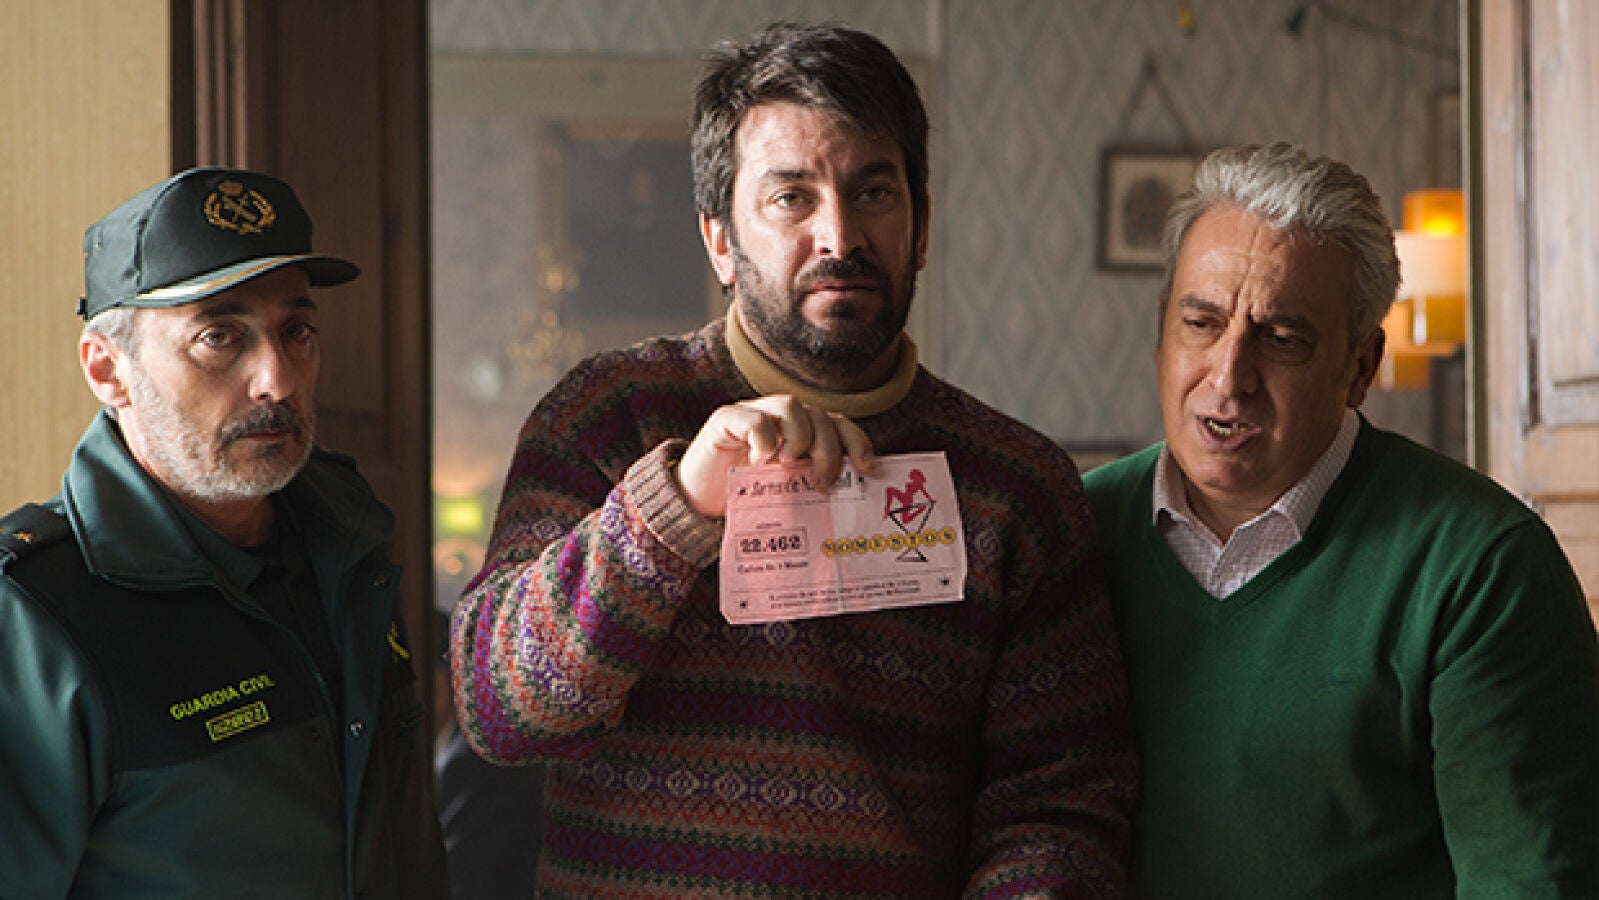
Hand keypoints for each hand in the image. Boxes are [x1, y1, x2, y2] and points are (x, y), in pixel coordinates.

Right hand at [676, 395, 874, 517]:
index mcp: (801, 432)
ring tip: (788, 467)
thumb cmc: (744, 498)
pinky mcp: (726, 419)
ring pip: (791, 406)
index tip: (867, 468)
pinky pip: (754, 418)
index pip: (838, 425)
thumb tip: (850, 501)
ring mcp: (753, 414)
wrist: (696, 502)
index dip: (857, 441)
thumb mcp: (786, 492)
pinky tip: (759, 462)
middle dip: (829, 450)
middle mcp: (780, 418)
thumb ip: (810, 484)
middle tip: (822, 482)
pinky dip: (764, 439)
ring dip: (799, 438)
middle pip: (820, 416)